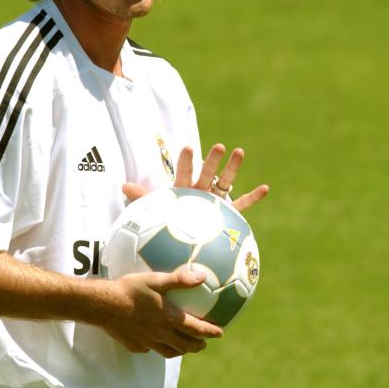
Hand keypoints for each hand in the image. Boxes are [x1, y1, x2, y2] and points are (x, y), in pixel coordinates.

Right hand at [99, 270, 222, 357]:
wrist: (103, 305)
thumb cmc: (131, 290)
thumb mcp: (157, 280)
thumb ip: (180, 279)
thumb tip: (201, 276)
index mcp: (169, 318)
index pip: (196, 329)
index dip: (210, 332)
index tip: (220, 333)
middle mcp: (160, 333)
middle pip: (185, 345)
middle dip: (197, 345)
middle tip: (204, 344)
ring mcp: (147, 342)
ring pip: (168, 352)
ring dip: (180, 350)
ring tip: (185, 348)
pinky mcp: (134, 345)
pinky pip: (149, 350)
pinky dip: (157, 348)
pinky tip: (156, 343)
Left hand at [123, 143, 269, 211]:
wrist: (180, 241)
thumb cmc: (166, 225)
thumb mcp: (152, 212)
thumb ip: (142, 198)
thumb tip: (123, 186)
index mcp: (183, 190)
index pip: (184, 173)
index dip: (186, 162)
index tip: (187, 148)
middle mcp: (201, 191)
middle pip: (208, 173)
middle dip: (213, 160)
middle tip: (218, 147)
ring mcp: (216, 200)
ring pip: (226, 182)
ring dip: (233, 168)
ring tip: (239, 151)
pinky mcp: (228, 212)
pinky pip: (242, 205)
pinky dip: (253, 197)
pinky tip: (265, 188)